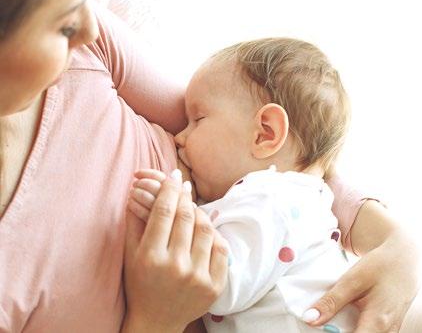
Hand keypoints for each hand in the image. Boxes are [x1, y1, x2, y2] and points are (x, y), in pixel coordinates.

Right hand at [123, 169, 227, 332]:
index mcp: (151, 257)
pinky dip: (213, 234)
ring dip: (199, 212)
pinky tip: (204, 228)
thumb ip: (134, 221)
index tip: (173, 175)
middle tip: (183, 184)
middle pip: (185, 216)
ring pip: (205, 228)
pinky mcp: (214, 286)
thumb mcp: (130, 255)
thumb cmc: (140, 284)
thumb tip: (139, 189)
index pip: (164, 211)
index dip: (169, 188)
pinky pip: (220, 248)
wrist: (156, 322)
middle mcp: (176, 266)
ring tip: (192, 207)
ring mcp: (198, 277)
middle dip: (184, 195)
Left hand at [304, 229, 418, 332]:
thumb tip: (310, 318)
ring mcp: (389, 331)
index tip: (318, 329)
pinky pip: (369, 332)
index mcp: (377, 323)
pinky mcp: (388, 328)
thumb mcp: (352, 280)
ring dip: (345, 329)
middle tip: (322, 322)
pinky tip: (343, 317)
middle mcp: (386, 332)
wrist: (404, 258)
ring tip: (331, 318)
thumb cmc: (380, 266)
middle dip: (336, 332)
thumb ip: (331, 301)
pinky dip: (354, 327)